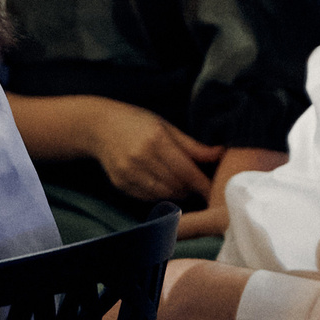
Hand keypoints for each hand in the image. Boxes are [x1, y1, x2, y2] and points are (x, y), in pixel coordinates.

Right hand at [88, 106, 223, 202]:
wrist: (98, 126)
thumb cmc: (136, 122)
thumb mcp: (165, 127)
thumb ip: (192, 145)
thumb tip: (220, 153)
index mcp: (156, 140)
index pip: (187, 171)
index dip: (203, 184)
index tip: (215, 190)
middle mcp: (141, 158)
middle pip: (177, 185)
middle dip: (191, 188)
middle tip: (200, 185)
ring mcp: (128, 173)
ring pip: (164, 194)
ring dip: (178, 193)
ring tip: (183, 184)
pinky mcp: (121, 184)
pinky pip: (149, 197)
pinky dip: (161, 194)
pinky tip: (163, 184)